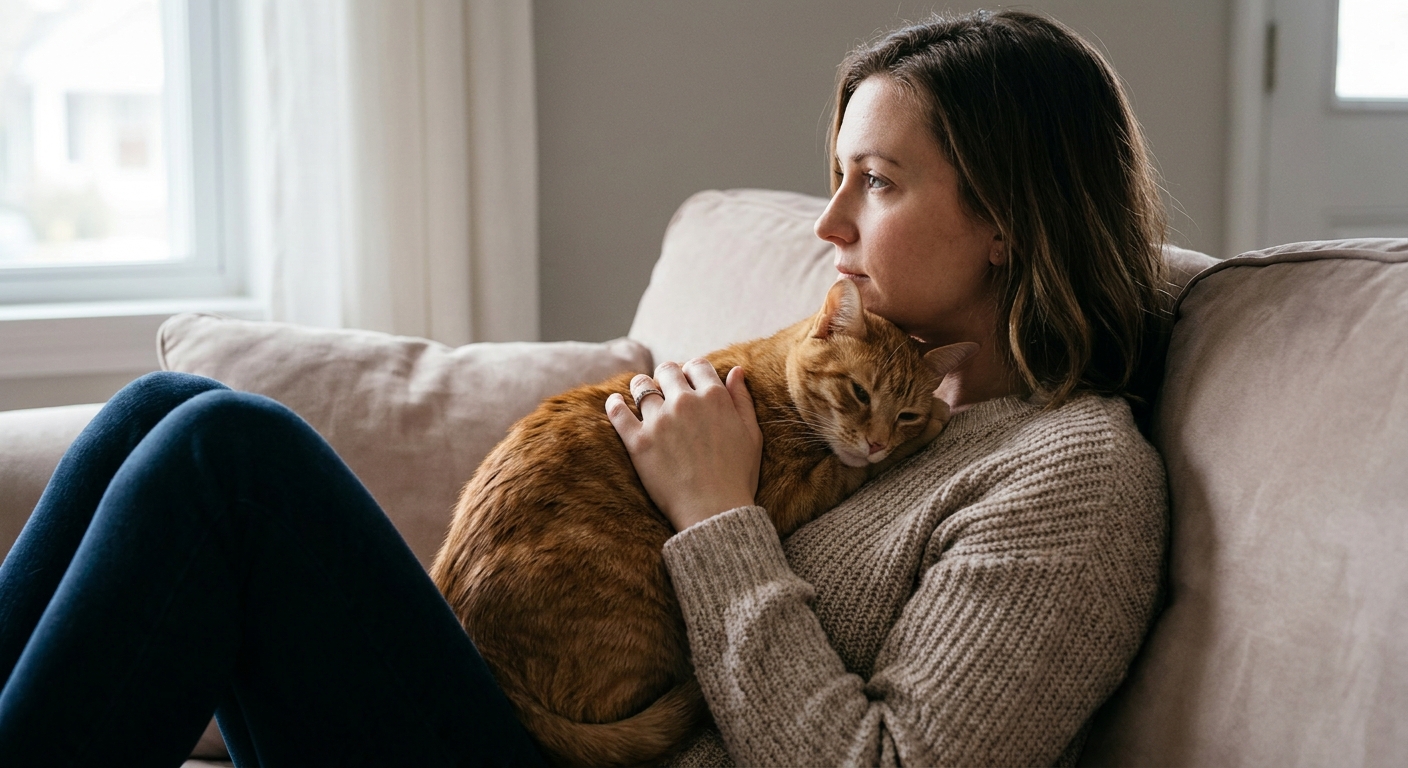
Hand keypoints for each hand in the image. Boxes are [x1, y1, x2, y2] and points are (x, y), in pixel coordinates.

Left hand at [606, 360, 761, 531]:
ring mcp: (659, 421)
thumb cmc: (737, 476)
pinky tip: (615, 402)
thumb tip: (736, 370)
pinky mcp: (638, 441)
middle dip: (668, 376)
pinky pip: (618, 412)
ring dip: (641, 386)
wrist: (714, 511)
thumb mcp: (752, 435)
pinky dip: (614, 404)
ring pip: (641, 386)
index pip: (698, 366)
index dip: (693, 371)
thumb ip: (742, 399)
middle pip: (668, 371)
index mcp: (714, 398)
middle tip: (666, 387)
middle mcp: (685, 402)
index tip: (689, 381)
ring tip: (640, 392)